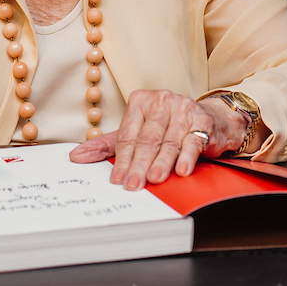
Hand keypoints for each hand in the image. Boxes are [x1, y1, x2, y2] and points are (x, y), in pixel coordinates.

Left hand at [68, 90, 247, 190]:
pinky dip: (186, 156)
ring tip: (153, 180)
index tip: (117, 179)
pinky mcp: (202, 121)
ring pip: (168, 141)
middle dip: (138, 164)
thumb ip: (108, 145)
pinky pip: (192, 141)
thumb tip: (76, 156)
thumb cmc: (167, 127)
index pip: (128, 134)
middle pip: (147, 139)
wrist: (210, 120)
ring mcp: (183, 110)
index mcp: (141, 101)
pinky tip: (181, 170)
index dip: (122, 159)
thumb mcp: (136, 132)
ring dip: (161, 163)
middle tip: (132, 184)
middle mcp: (161, 101)